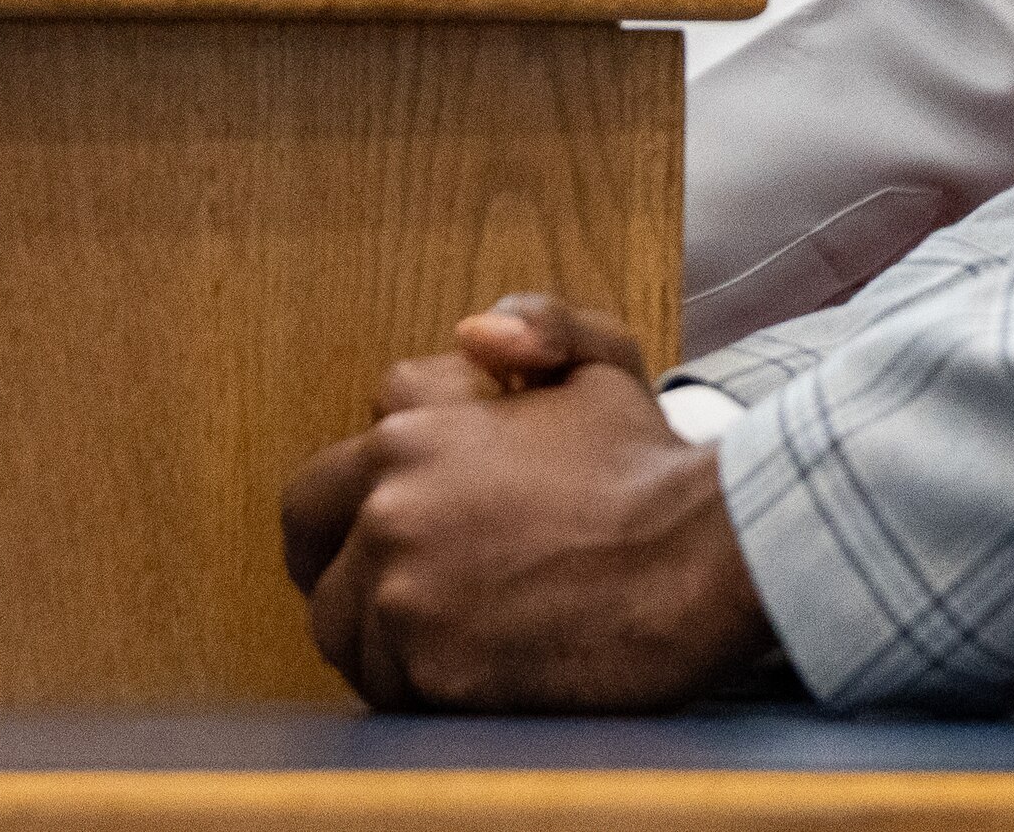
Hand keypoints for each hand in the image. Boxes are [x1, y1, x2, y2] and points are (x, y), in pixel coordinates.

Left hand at [280, 295, 778, 710]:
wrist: (705, 565)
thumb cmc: (655, 469)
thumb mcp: (604, 361)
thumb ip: (536, 322)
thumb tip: (475, 331)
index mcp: (410, 429)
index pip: (335, 462)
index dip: (376, 487)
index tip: (421, 512)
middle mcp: (389, 504)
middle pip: (308, 539)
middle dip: (337, 558)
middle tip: (389, 584)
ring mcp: (401, 591)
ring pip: (339, 625)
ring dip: (377, 632)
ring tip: (444, 636)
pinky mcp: (428, 669)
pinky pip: (386, 689)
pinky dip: (419, 689)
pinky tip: (473, 676)